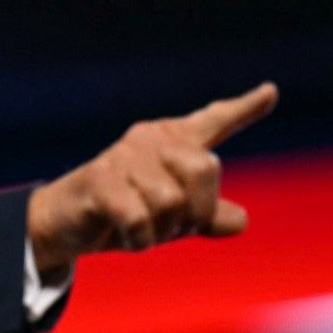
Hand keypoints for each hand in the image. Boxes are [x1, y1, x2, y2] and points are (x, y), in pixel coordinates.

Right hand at [27, 82, 278, 273]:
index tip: (271, 93)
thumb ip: (205, 217)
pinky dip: (139, 240)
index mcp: (169, 143)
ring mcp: (123, 157)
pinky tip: (126, 237)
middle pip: (205, 169)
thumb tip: (241, 221)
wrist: (61, 224)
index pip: (213, 122)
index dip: (243, 109)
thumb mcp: (168, 218)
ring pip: (172, 201)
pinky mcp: (100, 180)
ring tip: (140, 230)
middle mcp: (149, 140)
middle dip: (196, 211)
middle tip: (171, 227)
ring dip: (160, 231)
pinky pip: (140, 218)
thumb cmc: (118, 214)